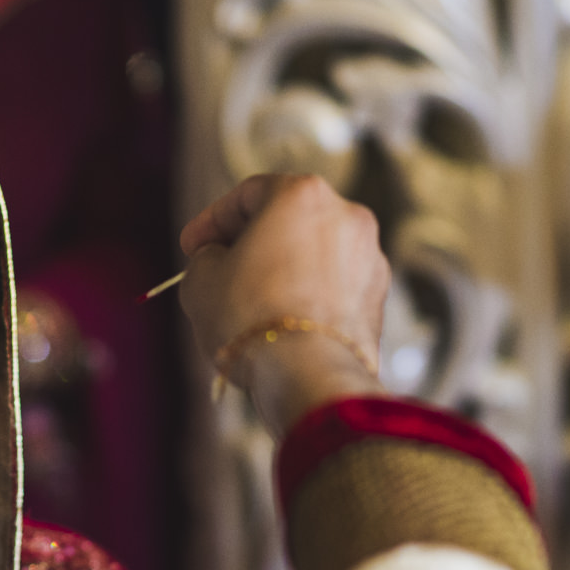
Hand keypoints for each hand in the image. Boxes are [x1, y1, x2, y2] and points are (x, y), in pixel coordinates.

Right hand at [178, 174, 388, 435]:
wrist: (309, 375)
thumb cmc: (251, 318)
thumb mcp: (200, 279)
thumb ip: (206, 257)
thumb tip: (218, 261)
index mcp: (302, 194)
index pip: (247, 194)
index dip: (211, 221)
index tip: (191, 247)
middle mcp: (346, 215)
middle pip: (287, 221)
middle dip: (251, 245)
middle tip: (220, 269)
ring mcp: (369, 258)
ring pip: (313, 256)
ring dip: (281, 272)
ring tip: (250, 304)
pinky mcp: (378, 299)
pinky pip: (332, 288)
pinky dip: (307, 297)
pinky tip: (281, 322)